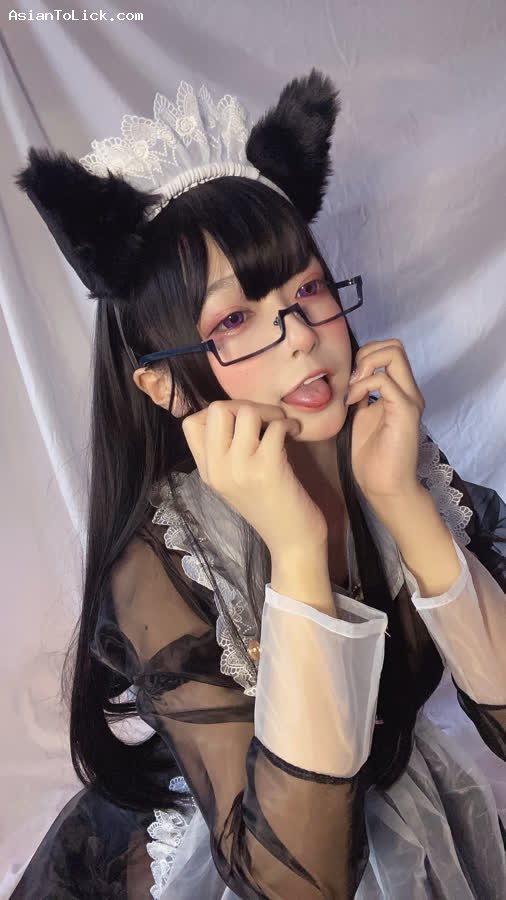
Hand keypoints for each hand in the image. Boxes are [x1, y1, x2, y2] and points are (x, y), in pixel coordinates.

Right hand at [182, 400, 327, 555]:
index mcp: (207, 471)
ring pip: (246, 412)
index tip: (241, 423)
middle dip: (245, 405)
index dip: (218, 413)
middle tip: (265, 419)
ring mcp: (240, 468)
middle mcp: (217, 469)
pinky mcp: (267, 467)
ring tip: (281, 426)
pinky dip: (289, 425)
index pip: (191, 423)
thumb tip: (237, 411)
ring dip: (270, 412)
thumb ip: (227, 452)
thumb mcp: (235, 481)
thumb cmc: (269, 508)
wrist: (291, 542)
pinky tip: (295, 435)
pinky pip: (275, 426)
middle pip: (216, 409)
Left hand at [345, 339, 424, 503]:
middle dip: (366, 353)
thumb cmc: (371, 458)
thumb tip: (346, 379)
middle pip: (395, 345)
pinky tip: (352, 403)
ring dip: (365, 365)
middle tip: (351, 380)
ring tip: (352, 390)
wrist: (384, 486)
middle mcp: (409, 391)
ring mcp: (410, 399)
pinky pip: (384, 380)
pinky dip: (363, 385)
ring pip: (394, 353)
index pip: (389, 351)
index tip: (348, 380)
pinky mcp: (406, 410)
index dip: (365, 356)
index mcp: (399, 392)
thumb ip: (358, 396)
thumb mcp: (357, 417)